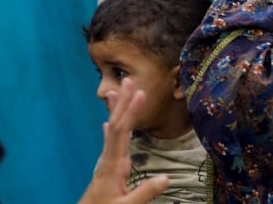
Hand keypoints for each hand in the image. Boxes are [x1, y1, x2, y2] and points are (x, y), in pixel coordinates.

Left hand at [78, 78, 167, 203]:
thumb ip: (145, 192)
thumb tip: (166, 178)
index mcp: (114, 166)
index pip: (122, 133)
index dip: (130, 111)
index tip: (139, 93)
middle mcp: (109, 160)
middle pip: (116, 125)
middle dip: (122, 103)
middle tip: (128, 80)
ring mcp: (106, 164)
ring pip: (112, 132)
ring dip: (116, 112)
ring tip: (116, 92)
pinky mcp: (107, 169)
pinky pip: (110, 143)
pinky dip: (111, 130)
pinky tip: (107, 124)